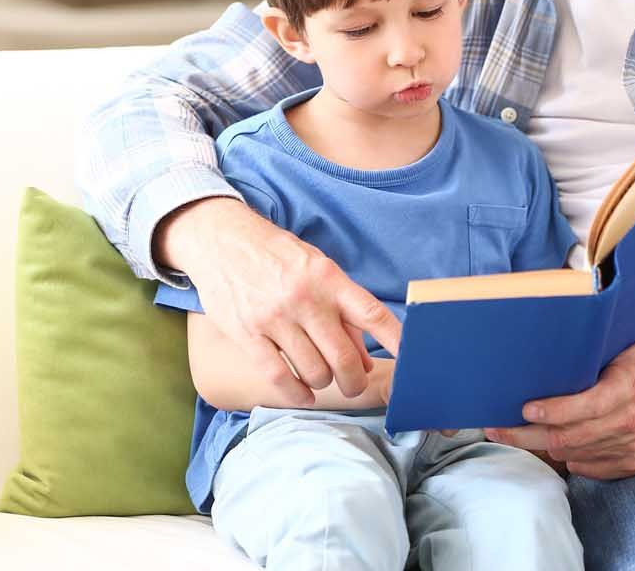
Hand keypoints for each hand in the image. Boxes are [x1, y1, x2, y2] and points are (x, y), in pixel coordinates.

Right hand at [161, 196, 402, 404]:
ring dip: (323, 383)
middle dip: (354, 381)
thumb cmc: (277, 256)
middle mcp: (305, 298)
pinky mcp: (248, 334)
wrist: (222, 240)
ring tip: (321, 377)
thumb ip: (343, 311)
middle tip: (354, 384)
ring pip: (314, 372)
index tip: (412, 361)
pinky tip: (302, 394)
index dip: (396, 342)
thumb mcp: (317, 269)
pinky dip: (296, 394)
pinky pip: (279, 378)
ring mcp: (275, 317)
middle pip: (343, 357)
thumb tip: (365, 359)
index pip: (372, 314)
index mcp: (329, 278)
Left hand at [485, 340, 634, 479]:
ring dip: (543, 448)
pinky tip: (556, 447)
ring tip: (518, 436)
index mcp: (623, 392)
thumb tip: (551, 357)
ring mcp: (632, 448)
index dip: (543, 412)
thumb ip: (593, 360)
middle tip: (495, 429)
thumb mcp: (627, 351)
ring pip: (574, 456)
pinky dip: (571, 459)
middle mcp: (626, 425)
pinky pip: (593, 469)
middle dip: (524, 436)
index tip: (520, 409)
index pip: (574, 410)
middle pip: (564, 439)